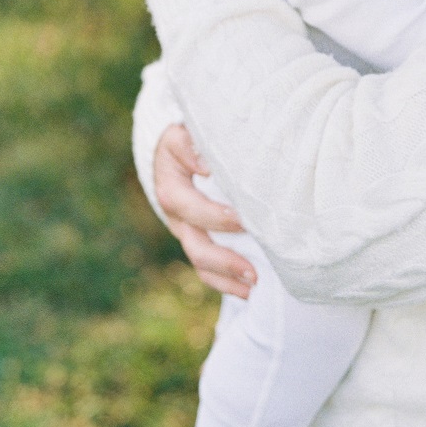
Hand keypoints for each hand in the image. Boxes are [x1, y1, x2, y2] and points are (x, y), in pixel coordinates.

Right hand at [155, 123, 254, 296]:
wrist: (178, 150)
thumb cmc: (189, 140)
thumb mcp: (183, 134)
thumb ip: (189, 145)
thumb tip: (207, 166)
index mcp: (171, 188)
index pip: (187, 205)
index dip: (213, 215)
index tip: (243, 218)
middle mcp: (177, 216)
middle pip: (194, 244)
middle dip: (224, 260)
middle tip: (253, 270)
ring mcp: (188, 232)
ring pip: (200, 261)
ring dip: (226, 277)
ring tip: (254, 285)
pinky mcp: (199, 240)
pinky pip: (207, 269)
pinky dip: (226, 283)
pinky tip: (249, 292)